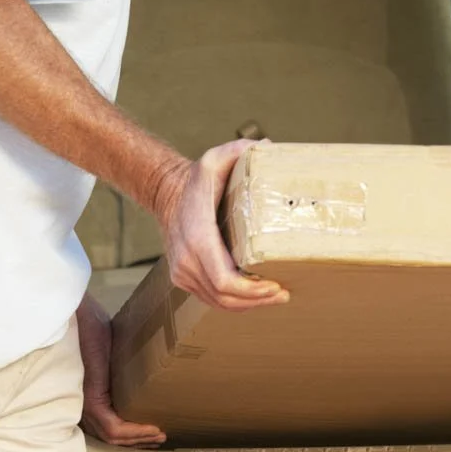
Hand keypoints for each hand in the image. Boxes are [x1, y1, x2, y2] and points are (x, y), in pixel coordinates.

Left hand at [75, 294, 164, 447]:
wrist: (80, 315)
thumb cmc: (93, 325)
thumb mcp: (112, 349)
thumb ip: (120, 363)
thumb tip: (141, 364)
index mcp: (88, 393)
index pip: (107, 424)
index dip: (131, 432)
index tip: (153, 429)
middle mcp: (84, 403)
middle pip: (111, 435)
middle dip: (138, 440)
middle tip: (160, 438)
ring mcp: (87, 404)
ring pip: (113, 436)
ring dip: (139, 438)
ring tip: (159, 434)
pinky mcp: (92, 400)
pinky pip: (114, 427)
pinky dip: (134, 431)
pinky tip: (152, 428)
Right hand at [152, 139, 290, 311]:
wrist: (167, 195)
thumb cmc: (196, 180)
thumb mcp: (216, 158)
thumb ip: (241, 150)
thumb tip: (268, 146)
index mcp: (197, 236)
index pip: (223, 278)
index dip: (250, 290)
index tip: (274, 286)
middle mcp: (186, 259)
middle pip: (224, 295)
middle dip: (256, 300)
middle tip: (283, 294)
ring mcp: (182, 271)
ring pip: (217, 301)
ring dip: (248, 304)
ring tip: (274, 297)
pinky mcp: (183, 277)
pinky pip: (210, 297)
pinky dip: (234, 302)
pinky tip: (254, 297)